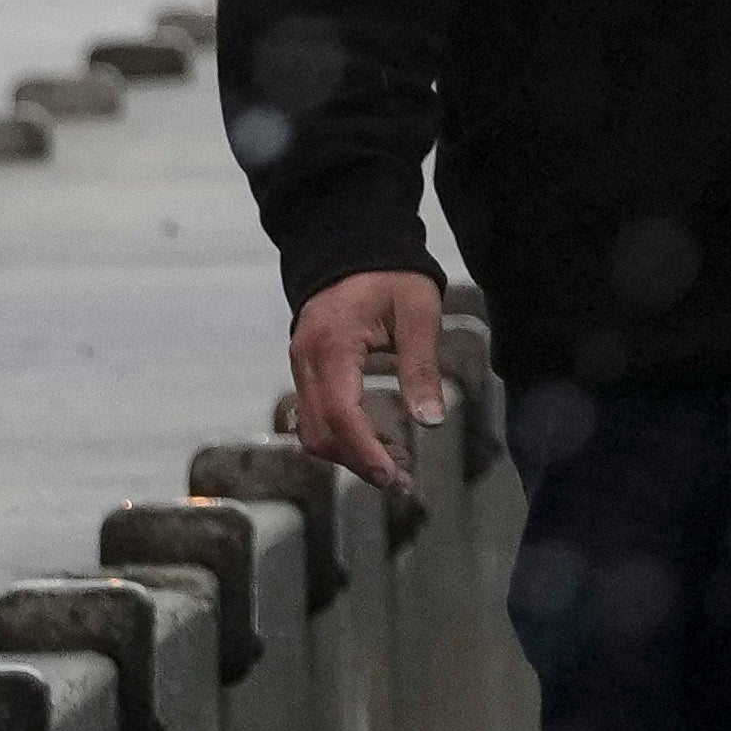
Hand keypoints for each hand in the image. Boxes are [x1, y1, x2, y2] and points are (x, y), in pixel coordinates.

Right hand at [285, 270, 453, 504]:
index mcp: (332, 346)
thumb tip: (430, 420)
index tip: (394, 476)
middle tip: (401, 482)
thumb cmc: (391, 276)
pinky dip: (339, 437)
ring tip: (394, 467)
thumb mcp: (419, 312)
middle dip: (358, 462)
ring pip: (310, 429)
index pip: (340, 414)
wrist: (352, 247)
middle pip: (320, 431)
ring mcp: (299, 366)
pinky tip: (374, 443)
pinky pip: (312, 415)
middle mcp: (305, 362)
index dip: (365, 451)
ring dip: (348, 455)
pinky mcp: (305, 369)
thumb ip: (421, 366)